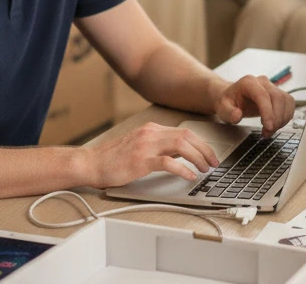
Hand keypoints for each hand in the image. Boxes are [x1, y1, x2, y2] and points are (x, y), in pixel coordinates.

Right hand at [84, 122, 219, 187]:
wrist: (90, 163)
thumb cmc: (113, 159)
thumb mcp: (139, 146)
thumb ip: (158, 146)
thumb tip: (182, 155)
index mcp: (151, 129)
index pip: (184, 132)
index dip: (201, 143)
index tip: (210, 154)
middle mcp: (150, 134)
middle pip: (187, 137)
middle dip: (205, 150)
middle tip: (214, 163)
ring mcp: (145, 146)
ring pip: (181, 146)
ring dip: (198, 158)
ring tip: (205, 169)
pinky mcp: (140, 160)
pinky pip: (168, 162)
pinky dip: (183, 169)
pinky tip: (190, 176)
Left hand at [213, 75, 295, 137]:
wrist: (232, 96)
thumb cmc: (228, 101)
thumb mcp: (222, 108)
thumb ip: (228, 113)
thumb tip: (237, 115)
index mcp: (248, 82)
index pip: (263, 95)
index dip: (268, 112)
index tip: (268, 127)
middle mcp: (262, 82)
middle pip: (278, 98)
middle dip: (276, 118)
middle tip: (268, 132)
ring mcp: (272, 87)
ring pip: (286, 100)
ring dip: (282, 119)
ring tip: (270, 130)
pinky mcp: (278, 94)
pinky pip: (289, 104)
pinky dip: (286, 116)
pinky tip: (276, 124)